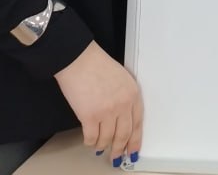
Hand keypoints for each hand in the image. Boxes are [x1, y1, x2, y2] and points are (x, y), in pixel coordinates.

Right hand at [54, 41, 143, 162]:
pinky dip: (91, 142)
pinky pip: (92, 137)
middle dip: (120, 149)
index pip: (138, 123)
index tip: (133, 150)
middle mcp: (123, 105)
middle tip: (117, 157)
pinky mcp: (90, 117)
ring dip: (103, 146)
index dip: (135, 140)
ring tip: (101, 148)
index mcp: (133, 94)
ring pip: (108, 139)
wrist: (79, 60)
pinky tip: (89, 141)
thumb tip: (122, 119)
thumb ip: (125, 97)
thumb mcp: (122, 79)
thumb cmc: (97, 65)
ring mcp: (107, 112)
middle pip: (124, 135)